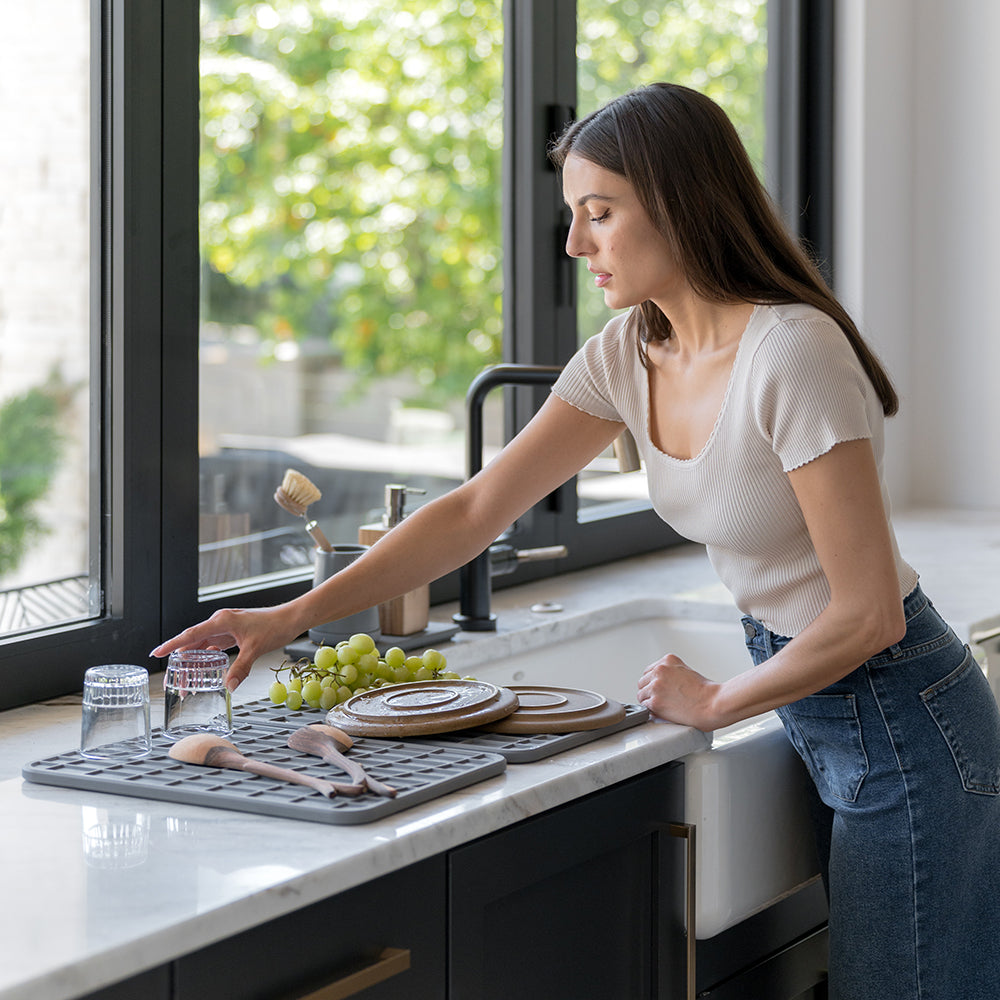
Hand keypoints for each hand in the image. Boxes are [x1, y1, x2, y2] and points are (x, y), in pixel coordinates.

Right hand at [150, 605, 301, 690]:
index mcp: (221, 621)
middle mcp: (221, 621)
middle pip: (194, 642)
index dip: (171, 645)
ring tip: (185, 678)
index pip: (190, 635)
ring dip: (194, 660)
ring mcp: (227, 626)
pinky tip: (204, 668)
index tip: (156, 653)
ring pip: (203, 645)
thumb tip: (228, 687)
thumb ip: (240, 668)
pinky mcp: (234, 632)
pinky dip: (207, 657)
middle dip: (181, 660)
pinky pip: (214, 645)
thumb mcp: (255, 649)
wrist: (290, 618)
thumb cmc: (274, 626)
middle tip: (172, 679)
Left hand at [637, 654, 719, 730]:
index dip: (654, 683)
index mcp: (668, 660)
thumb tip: (660, 684)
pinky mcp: (655, 701)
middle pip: (643, 682)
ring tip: (664, 707)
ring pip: (641, 695)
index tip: (660, 689)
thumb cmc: (706, 692)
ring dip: (650, 702)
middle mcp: (660, 670)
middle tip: (662, 700)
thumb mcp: (686, 671)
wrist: (713, 703)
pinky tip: (663, 712)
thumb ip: (671, 673)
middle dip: (650, 691)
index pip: (649, 671)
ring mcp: (656, 686)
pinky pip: (645, 707)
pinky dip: (652, 711)